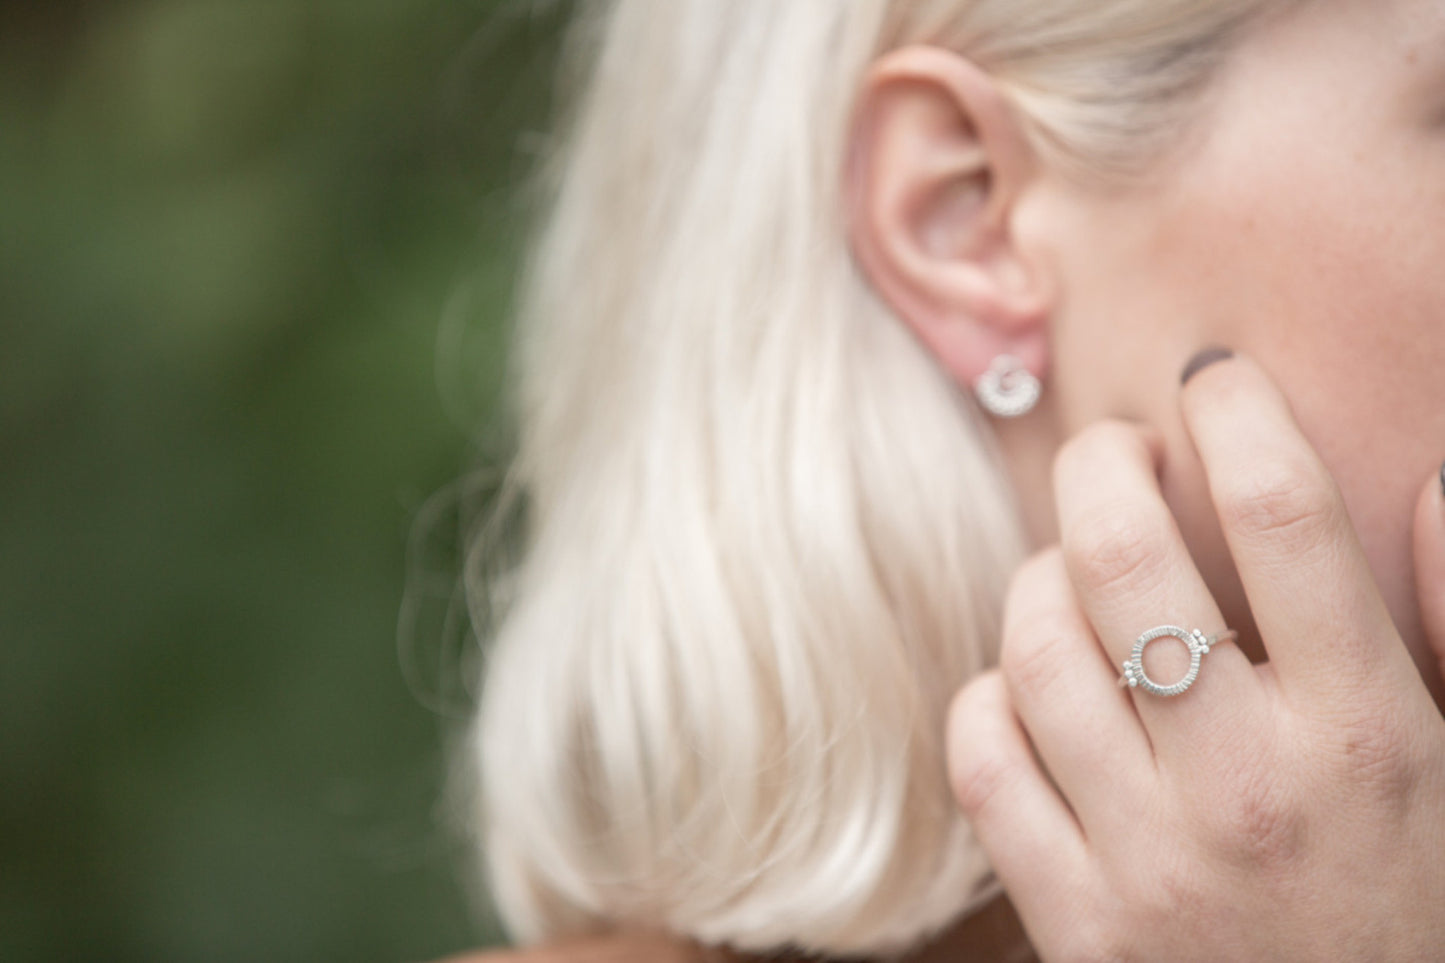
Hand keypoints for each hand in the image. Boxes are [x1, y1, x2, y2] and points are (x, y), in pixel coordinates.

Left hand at [946, 355, 1444, 960]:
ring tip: (1076, 572)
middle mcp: (1248, 785)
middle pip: (1120, 554)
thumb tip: (1429, 483)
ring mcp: (1148, 858)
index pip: (1284, 514)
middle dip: (1101, 463)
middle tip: (1116, 450)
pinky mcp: (1075, 922)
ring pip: (1034, 643)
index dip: (1237, 411)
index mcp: (1368, 732)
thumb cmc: (1424, 907)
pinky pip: (984, 754)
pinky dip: (993, 694)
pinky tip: (1037, 689)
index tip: (1215, 380)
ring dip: (1041, 575)